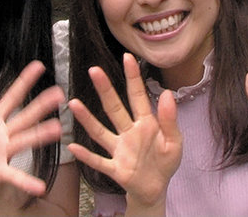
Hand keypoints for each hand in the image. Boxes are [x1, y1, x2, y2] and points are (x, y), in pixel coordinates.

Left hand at [0, 61, 64, 211]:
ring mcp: (4, 153)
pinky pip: (14, 176)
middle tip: (58, 94)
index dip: (23, 81)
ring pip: (24, 139)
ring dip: (41, 135)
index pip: (11, 98)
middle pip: (25, 117)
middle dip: (41, 105)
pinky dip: (27, 181)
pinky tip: (40, 186)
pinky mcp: (0, 172)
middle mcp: (4, 136)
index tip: (38, 66)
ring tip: (57, 129)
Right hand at [68, 53, 181, 209]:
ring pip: (100, 132)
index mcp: (145, 124)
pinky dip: (86, 155)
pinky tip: (73, 147)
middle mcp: (128, 133)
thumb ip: (170, 120)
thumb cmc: (164, 162)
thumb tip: (167, 93)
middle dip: (105, 89)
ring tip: (74, 103)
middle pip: (114, 108)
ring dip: (87, 119)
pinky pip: (98, 161)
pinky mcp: (115, 168)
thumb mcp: (175, 142)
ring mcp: (119, 150)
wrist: (156, 190)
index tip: (127, 57)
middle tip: (94, 70)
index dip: (133, 77)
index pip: (137, 96)